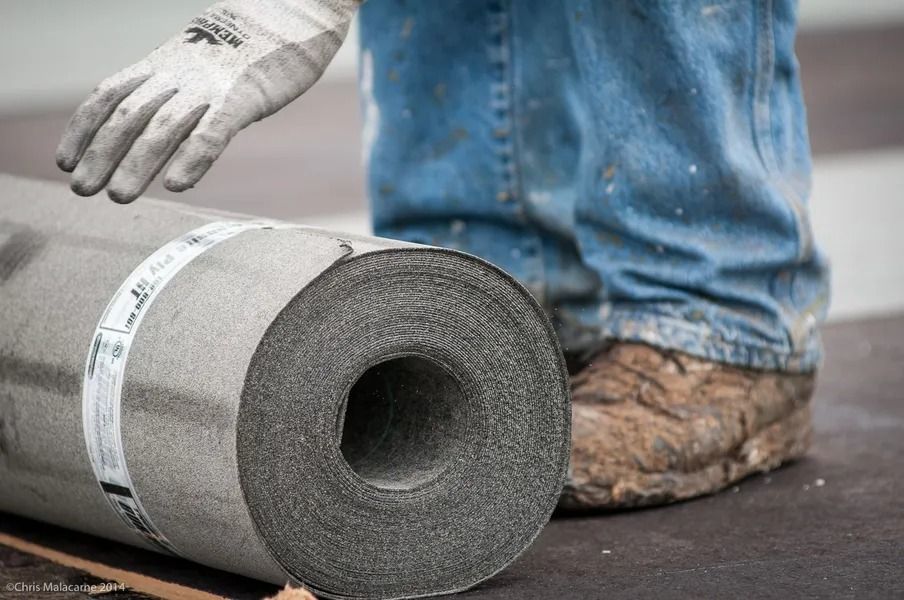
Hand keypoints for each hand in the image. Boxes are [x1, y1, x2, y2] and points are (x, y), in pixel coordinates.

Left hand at [56, 0, 358, 202]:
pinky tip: (175, 184)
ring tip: (118, 196)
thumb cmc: (244, 47)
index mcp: (162, 65)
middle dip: (101, 155)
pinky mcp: (242, 99)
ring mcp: (208, 87)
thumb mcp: (196, 63)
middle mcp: (177, 75)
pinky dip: (191, 159)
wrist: (286, 15)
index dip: (83, 130)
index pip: (108, 96)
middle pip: (128, 116)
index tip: (66, 162)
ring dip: (135, 164)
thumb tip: (153, 132)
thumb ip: (174, 92)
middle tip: (83, 190)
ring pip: (162, 128)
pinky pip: (212, 132)